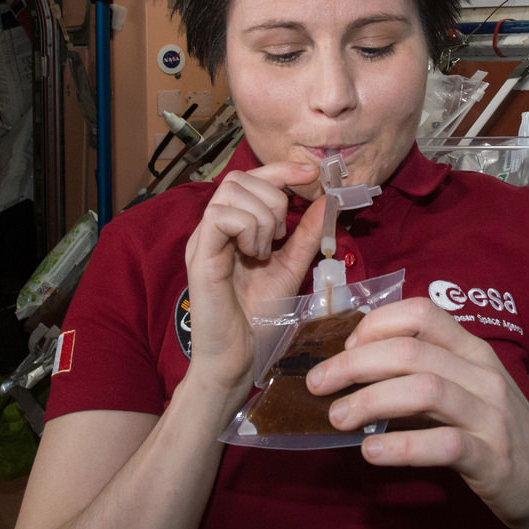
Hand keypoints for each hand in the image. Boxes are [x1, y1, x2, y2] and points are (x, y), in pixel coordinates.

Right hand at [182, 161, 325, 393]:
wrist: (240, 360)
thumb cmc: (260, 319)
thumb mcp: (292, 267)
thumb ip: (307, 234)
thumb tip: (328, 198)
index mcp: (232, 228)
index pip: (252, 178)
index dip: (282, 168)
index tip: (312, 172)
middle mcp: (213, 229)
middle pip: (239, 178)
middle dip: (273, 198)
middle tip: (279, 236)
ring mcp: (203, 240)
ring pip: (231, 192)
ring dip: (261, 216)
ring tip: (265, 250)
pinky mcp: (199, 256)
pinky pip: (220, 216)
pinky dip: (247, 228)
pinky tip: (254, 256)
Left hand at [304, 297, 528, 528]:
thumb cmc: (494, 429)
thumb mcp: (463, 388)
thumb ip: (419, 372)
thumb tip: (353, 363)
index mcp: (472, 349)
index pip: (422, 312)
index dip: (376, 324)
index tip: (345, 348)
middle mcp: (482, 374)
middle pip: (412, 351)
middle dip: (355, 363)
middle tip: (318, 384)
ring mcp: (490, 415)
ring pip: (425, 390)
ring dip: (370, 401)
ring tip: (336, 417)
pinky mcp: (492, 459)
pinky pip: (443, 445)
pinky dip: (401, 446)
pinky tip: (371, 453)